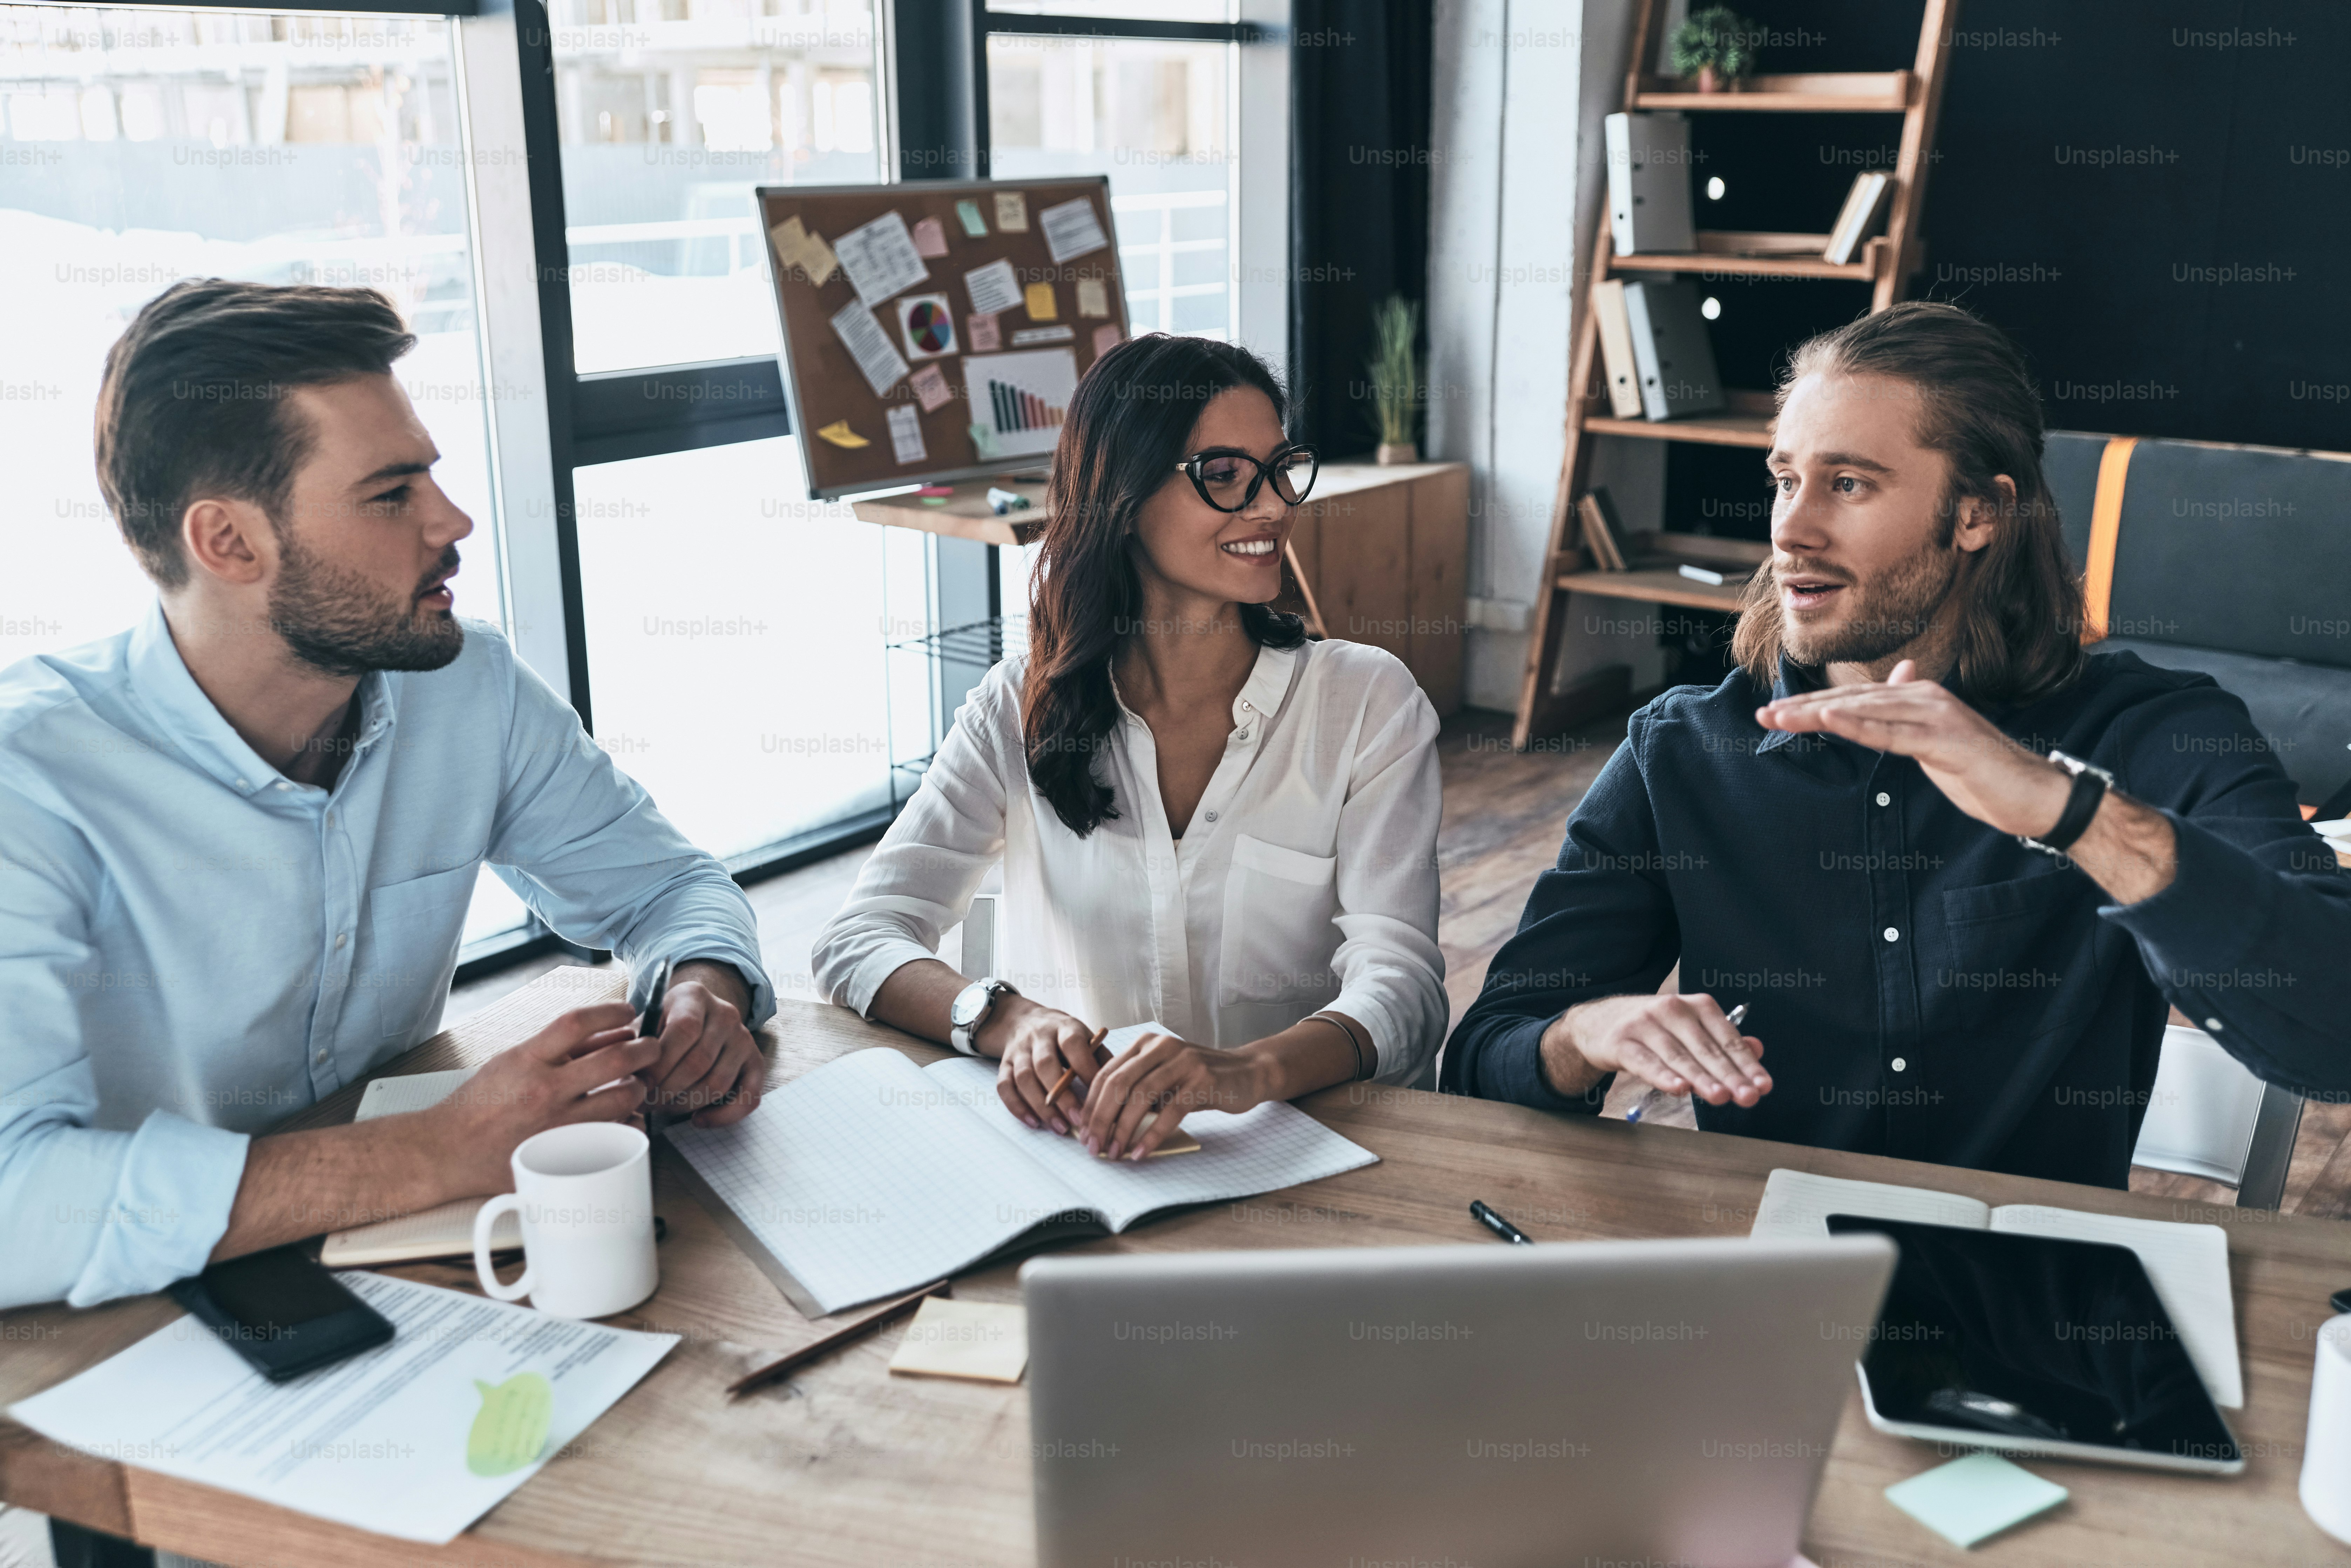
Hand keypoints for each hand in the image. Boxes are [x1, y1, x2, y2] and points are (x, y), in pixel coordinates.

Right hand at [423, 1002, 656, 1194]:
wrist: (448, 1150)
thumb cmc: (480, 1104)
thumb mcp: (511, 1061)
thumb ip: (555, 1047)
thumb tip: (608, 1031)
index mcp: (527, 1059)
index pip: (578, 1022)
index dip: (611, 1011)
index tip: (628, 1011)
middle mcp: (545, 1090)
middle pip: (615, 1059)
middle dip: (644, 1049)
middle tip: (651, 1047)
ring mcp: (557, 1124)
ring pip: (622, 1099)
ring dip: (640, 1086)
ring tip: (638, 1082)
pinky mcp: (564, 1153)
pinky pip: (615, 1134)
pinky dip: (629, 1122)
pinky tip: (628, 1116)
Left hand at [641, 962, 764, 1127]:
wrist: (698, 1013)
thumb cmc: (664, 1025)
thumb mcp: (647, 1021)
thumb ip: (634, 1043)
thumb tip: (620, 1077)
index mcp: (694, 996)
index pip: (685, 1030)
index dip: (661, 1063)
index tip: (639, 1084)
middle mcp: (725, 1014)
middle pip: (700, 1061)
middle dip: (667, 1090)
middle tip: (645, 1104)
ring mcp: (744, 1038)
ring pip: (718, 1082)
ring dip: (686, 1104)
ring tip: (662, 1110)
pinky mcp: (756, 1062)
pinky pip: (749, 1097)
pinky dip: (723, 1116)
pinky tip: (698, 1120)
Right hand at [983, 996, 1104, 1133]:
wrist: (1025, 1021)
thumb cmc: (1064, 1036)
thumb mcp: (1087, 1037)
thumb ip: (1101, 1059)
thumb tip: (1120, 1087)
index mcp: (1065, 1027)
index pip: (1073, 1044)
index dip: (1085, 1069)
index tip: (1100, 1096)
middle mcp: (1039, 1036)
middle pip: (1045, 1064)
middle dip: (1062, 1096)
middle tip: (1077, 1120)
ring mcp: (1018, 1050)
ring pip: (1023, 1078)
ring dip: (1041, 1106)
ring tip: (1059, 1127)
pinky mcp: (1003, 1064)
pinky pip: (1004, 1087)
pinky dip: (1017, 1107)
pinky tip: (1033, 1122)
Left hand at [1080, 1031, 1263, 1160]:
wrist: (1248, 1072)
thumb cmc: (1200, 1080)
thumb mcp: (1164, 1078)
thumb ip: (1137, 1090)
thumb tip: (1100, 1124)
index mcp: (1146, 1044)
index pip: (1106, 1073)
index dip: (1091, 1106)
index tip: (1083, 1133)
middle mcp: (1161, 1046)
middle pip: (1118, 1084)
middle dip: (1100, 1119)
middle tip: (1093, 1147)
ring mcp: (1183, 1061)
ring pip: (1140, 1097)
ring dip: (1123, 1130)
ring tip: (1115, 1152)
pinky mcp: (1203, 1080)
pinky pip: (1169, 1112)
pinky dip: (1151, 1135)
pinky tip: (1141, 1152)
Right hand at [1545, 992, 1770, 1107]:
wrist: (1599, 1022)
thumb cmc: (1653, 1030)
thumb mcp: (1689, 1031)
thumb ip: (1722, 1042)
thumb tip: (1757, 1049)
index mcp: (1695, 1006)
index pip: (1727, 1038)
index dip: (1747, 1064)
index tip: (1763, 1086)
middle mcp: (1672, 1009)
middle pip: (1705, 1048)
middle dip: (1729, 1075)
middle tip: (1748, 1097)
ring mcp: (1644, 1024)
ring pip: (1678, 1056)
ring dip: (1701, 1078)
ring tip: (1721, 1096)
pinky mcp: (1621, 1041)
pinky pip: (1645, 1061)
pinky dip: (1663, 1076)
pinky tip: (1679, 1089)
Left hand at [1754, 659, 2072, 837]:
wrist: (2035, 795)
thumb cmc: (1983, 773)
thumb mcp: (1936, 742)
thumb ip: (1911, 718)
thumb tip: (1898, 679)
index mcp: (1920, 698)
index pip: (1855, 701)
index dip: (1812, 706)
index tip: (1773, 713)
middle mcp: (1926, 698)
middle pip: (1852, 702)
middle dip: (1804, 709)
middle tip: (1762, 715)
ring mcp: (1938, 716)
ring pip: (1866, 712)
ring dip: (1819, 715)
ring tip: (1781, 718)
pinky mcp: (1948, 741)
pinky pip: (1895, 734)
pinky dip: (1860, 726)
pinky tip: (1829, 720)